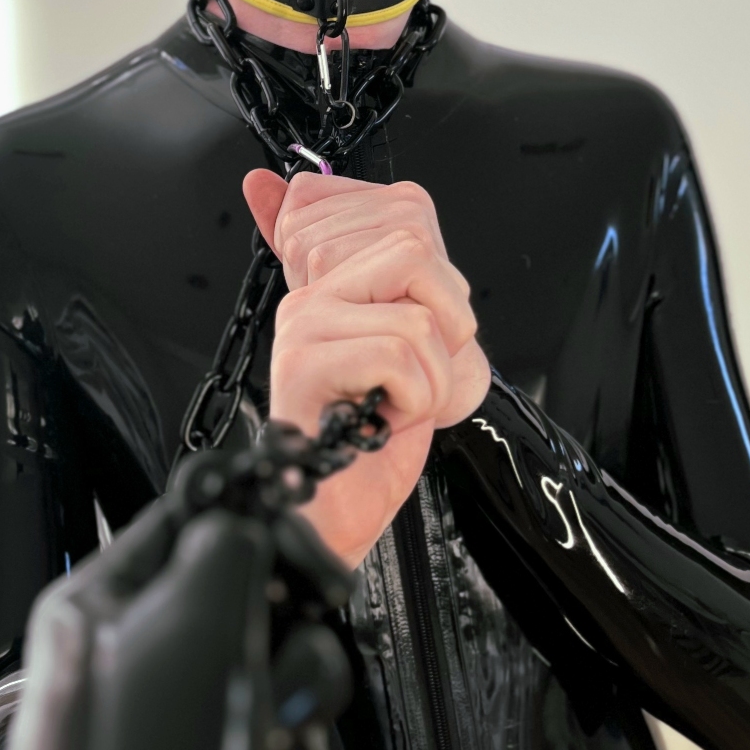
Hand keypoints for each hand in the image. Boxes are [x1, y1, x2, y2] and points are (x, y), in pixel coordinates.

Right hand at [243, 171, 490, 566]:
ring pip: (417, 321)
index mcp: (332, 289)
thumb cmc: (366, 450)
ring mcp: (303, 326)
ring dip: (428, 385)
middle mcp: (310, 299)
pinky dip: (411, 405)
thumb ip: (413, 300)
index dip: (446, 304)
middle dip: (444, 336)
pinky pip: (400, 358)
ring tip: (389, 411)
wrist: (331, 519)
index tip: (423, 356)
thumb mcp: (408, 362)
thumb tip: (408, 230)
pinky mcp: (304, 362)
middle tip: (413, 384)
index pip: (411, 236)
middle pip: (416, 256)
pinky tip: (376, 425)